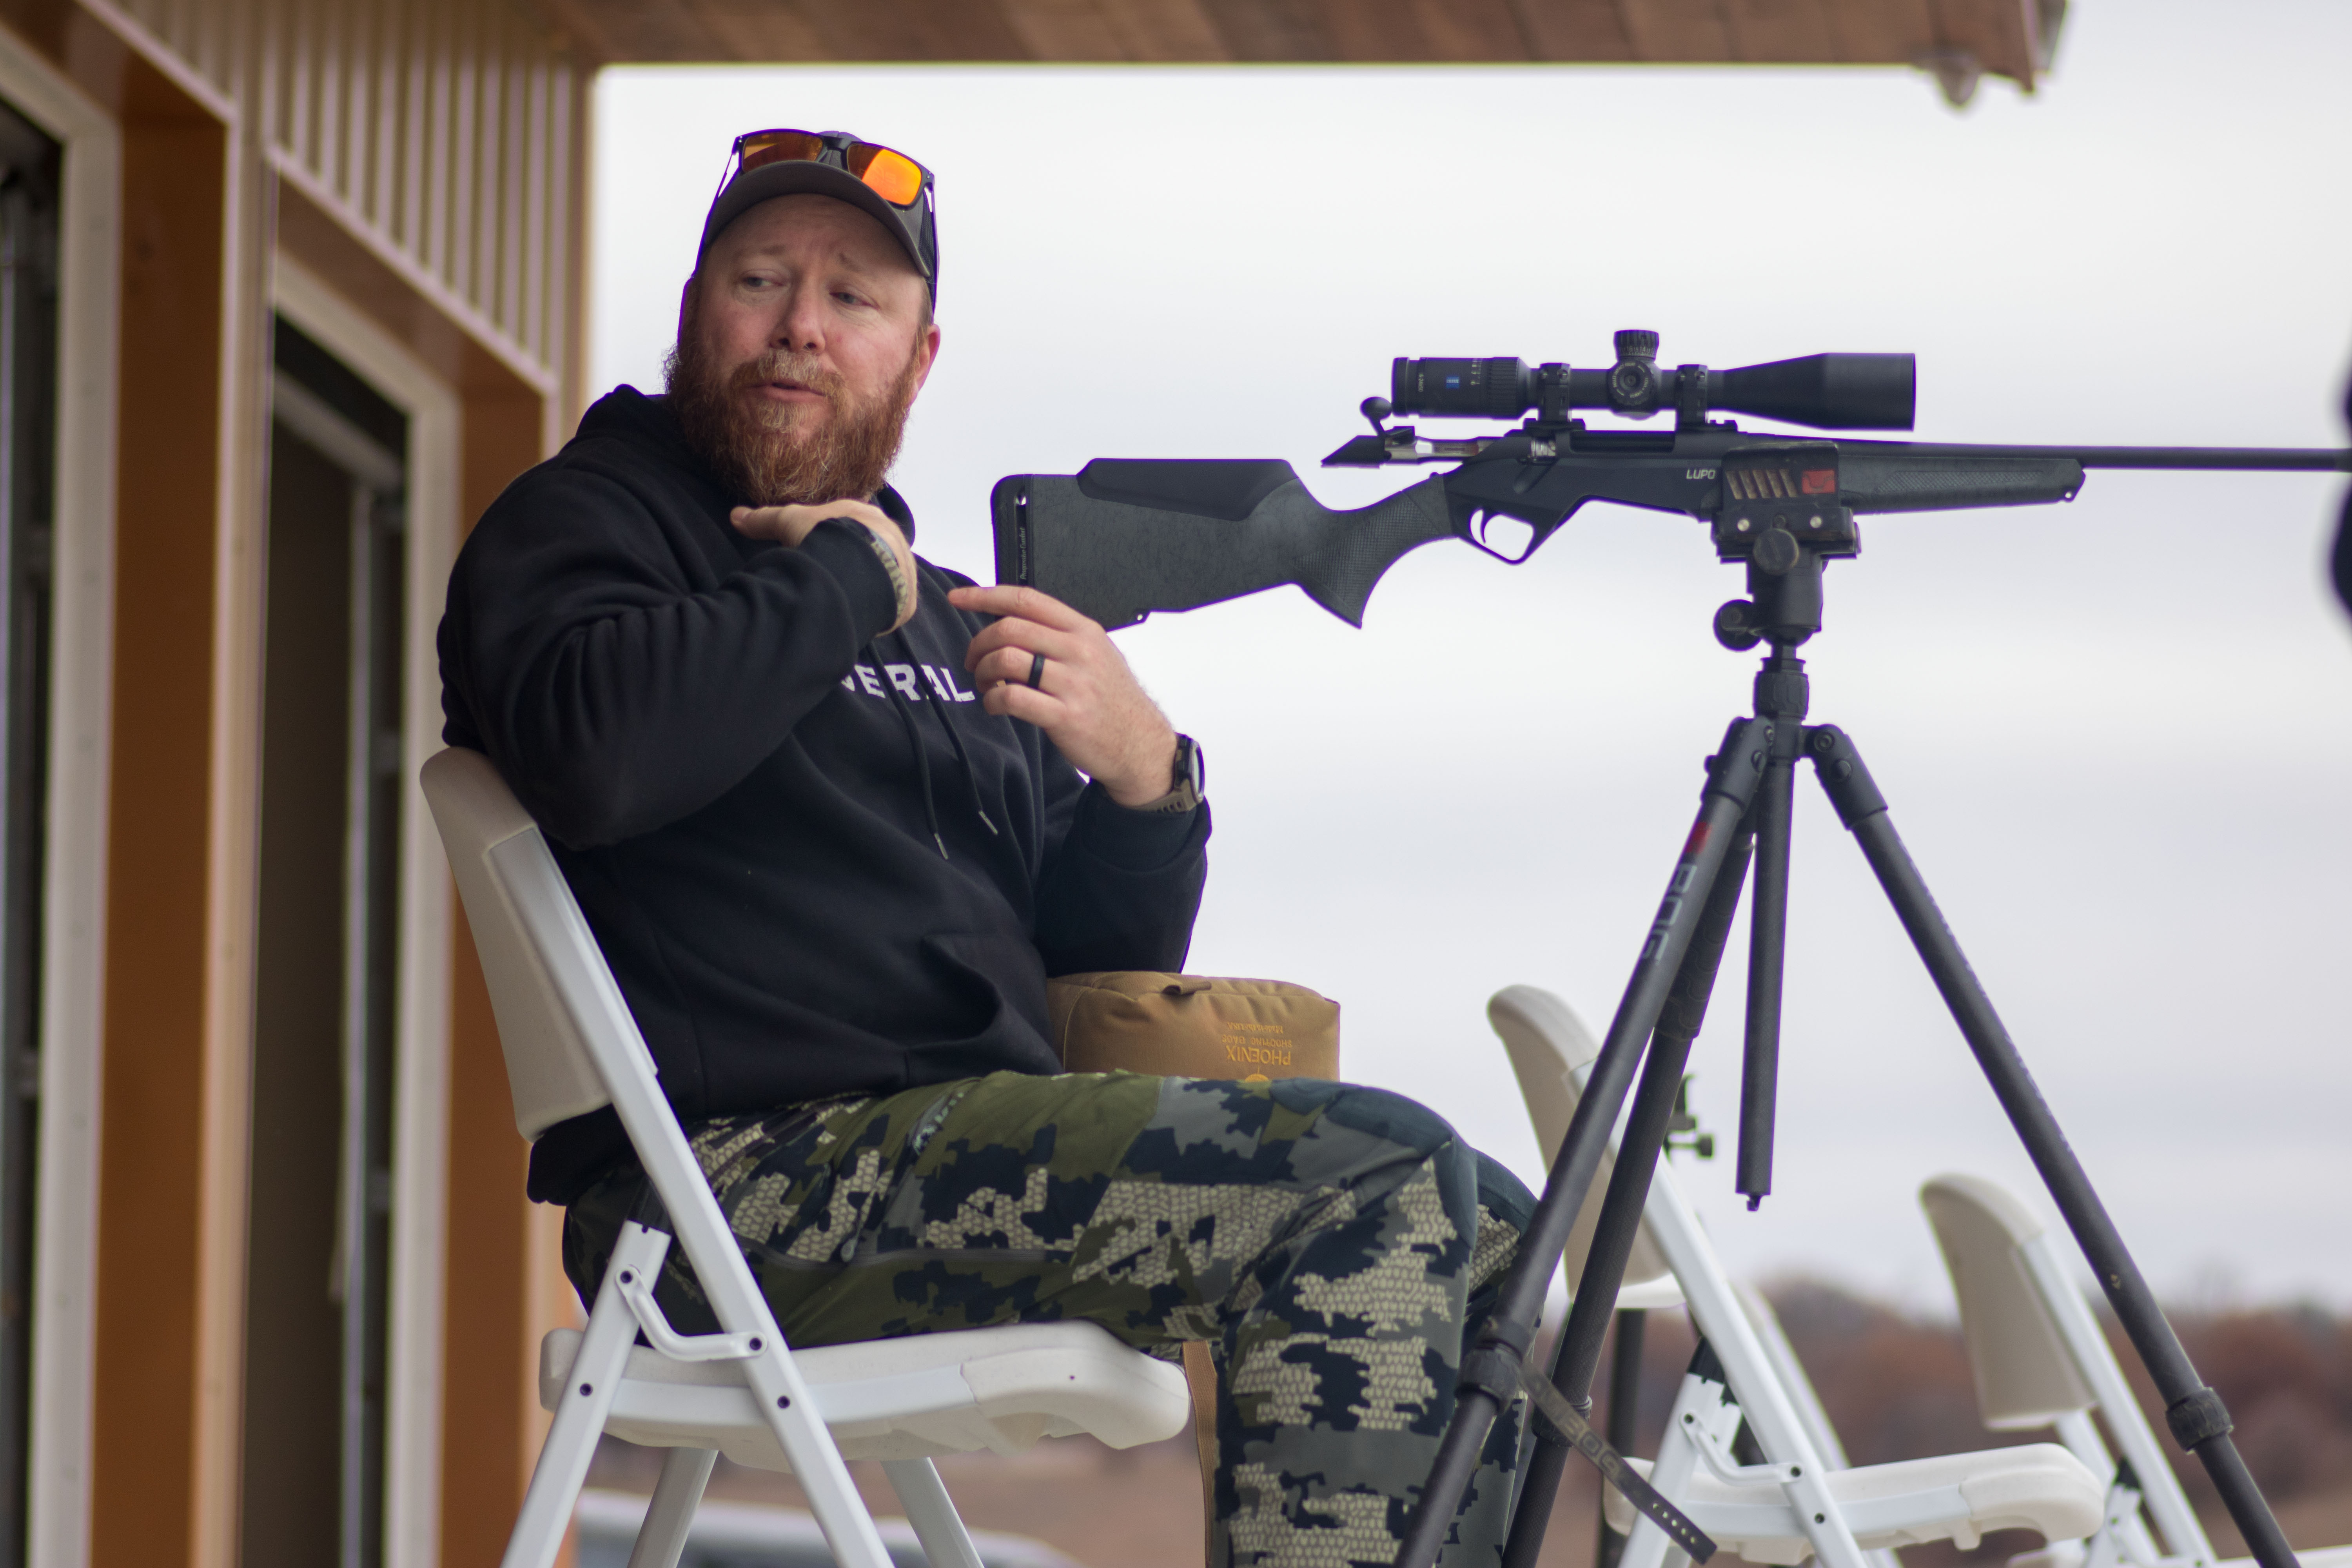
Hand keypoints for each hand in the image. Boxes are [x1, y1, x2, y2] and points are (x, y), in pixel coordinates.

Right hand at [734, 499, 916, 630]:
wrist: (856, 563)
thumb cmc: (824, 535)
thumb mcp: (788, 521)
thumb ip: (764, 519)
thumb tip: (736, 515)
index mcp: (868, 516)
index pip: (854, 524)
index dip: (839, 535)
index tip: (826, 546)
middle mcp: (892, 538)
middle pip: (874, 551)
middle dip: (857, 562)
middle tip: (836, 576)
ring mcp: (904, 569)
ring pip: (888, 578)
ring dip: (872, 587)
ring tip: (847, 600)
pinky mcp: (907, 599)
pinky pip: (896, 606)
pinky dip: (881, 611)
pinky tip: (864, 617)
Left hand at [949, 584, 1177, 807]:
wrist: (1141, 744)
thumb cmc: (1113, 700)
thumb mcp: (1097, 654)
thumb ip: (1059, 636)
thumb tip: (1012, 623)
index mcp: (1083, 630)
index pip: (1027, 599)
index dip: (985, 596)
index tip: (959, 599)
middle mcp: (1079, 651)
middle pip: (1010, 628)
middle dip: (980, 643)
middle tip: (975, 661)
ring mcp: (1073, 683)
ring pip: (1007, 659)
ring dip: (984, 672)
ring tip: (988, 684)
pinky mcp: (1065, 716)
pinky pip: (1012, 697)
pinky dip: (992, 700)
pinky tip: (996, 705)